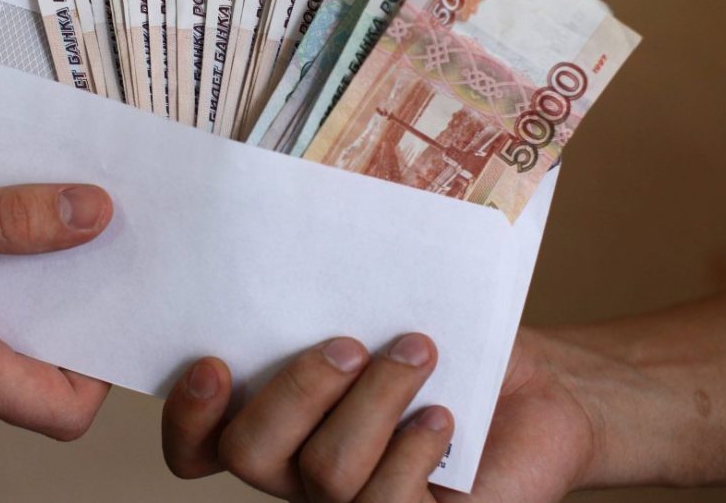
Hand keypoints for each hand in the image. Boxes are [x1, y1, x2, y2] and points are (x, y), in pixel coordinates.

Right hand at [162, 329, 596, 501]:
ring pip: (325, 474)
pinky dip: (413, 447)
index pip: (198, 445)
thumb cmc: (449, 345)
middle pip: (250, 454)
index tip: (215, 362)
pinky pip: (387, 502)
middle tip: (348, 343)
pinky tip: (443, 414)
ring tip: (419, 352)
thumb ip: (330, 301)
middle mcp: (300, 471)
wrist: (537, 392)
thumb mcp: (381, 310)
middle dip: (296, 390)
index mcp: (277, 420)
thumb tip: (295, 247)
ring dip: (374, 401)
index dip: (188, 415)